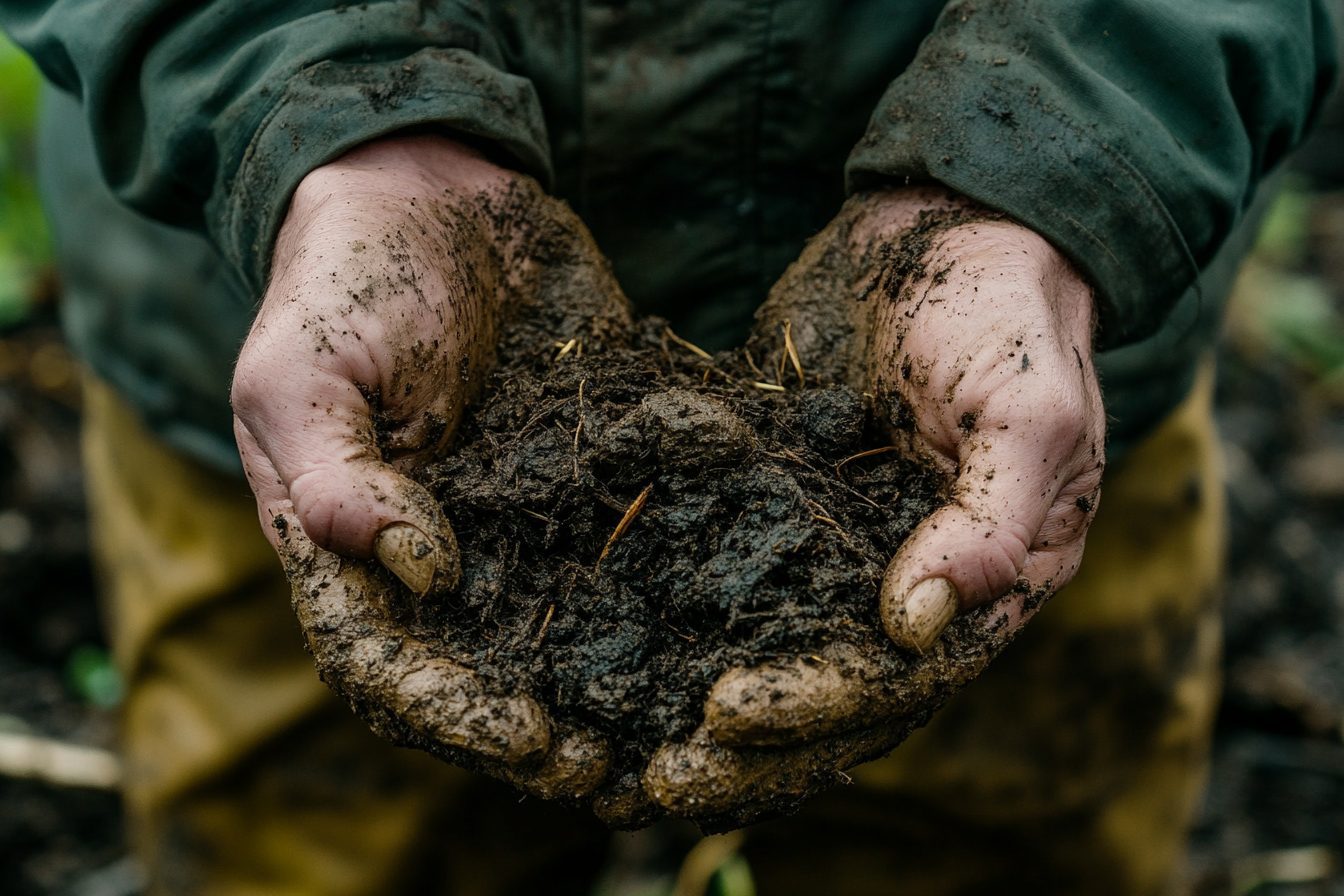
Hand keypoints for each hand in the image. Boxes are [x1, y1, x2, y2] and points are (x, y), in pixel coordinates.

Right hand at [231, 134, 631, 802]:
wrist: (435, 191)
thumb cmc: (348, 281)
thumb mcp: (305, 373)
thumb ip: (338, 478)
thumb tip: (425, 573)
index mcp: (348, 545)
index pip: (387, 663)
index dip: (451, 716)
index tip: (531, 739)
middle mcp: (435, 552)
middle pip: (478, 673)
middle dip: (539, 734)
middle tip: (618, 770)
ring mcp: (514, 518)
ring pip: (558, 628)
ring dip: (611, 687)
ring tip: (680, 735)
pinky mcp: (584, 474)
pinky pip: (625, 541)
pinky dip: (667, 587)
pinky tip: (727, 618)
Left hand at [644, 187, 1105, 824]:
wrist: (948, 221)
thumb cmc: (1009, 314)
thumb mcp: (1031, 413)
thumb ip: (993, 521)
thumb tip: (914, 626)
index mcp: (983, 585)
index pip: (897, 681)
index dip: (817, 708)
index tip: (726, 716)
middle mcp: (907, 583)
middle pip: (824, 689)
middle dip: (744, 741)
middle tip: (652, 773)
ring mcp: (838, 543)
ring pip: (767, 642)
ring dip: (698, 698)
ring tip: (615, 738)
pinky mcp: (780, 496)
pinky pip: (726, 561)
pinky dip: (674, 604)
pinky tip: (606, 635)